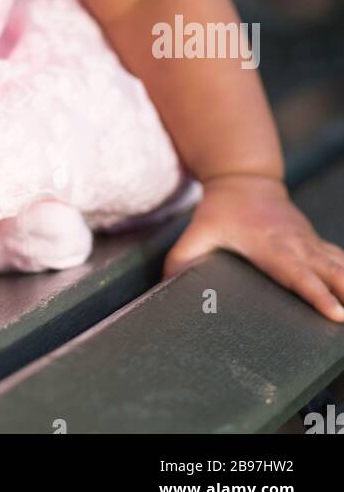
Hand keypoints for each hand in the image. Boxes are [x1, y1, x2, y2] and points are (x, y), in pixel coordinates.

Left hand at [163, 173, 343, 322]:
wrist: (244, 179)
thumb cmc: (220, 209)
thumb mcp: (198, 230)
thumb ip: (182, 257)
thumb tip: (165, 286)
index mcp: (269, 245)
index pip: (296, 273)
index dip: (316, 293)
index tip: (336, 312)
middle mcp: (294, 243)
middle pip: (327, 270)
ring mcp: (307, 241)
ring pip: (337, 264)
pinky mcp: (313, 242)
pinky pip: (338, 259)